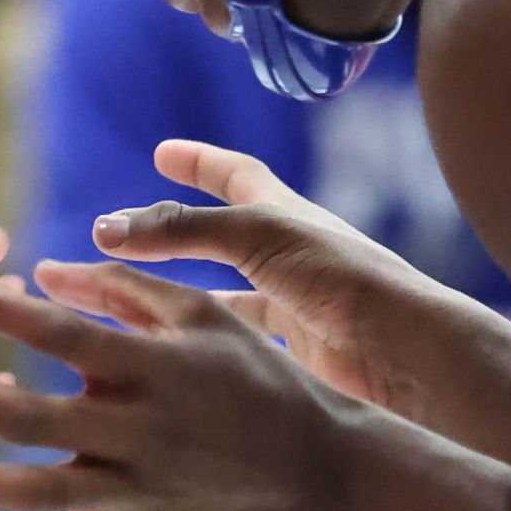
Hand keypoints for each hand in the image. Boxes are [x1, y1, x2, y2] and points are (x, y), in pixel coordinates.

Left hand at [0, 270, 351, 510]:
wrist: (322, 475)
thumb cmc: (257, 381)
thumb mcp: (206, 318)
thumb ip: (126, 289)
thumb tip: (46, 268)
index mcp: (151, 370)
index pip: (60, 336)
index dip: (0, 312)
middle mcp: (137, 433)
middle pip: (28, 417)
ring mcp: (136, 492)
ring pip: (34, 493)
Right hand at [89, 139, 510, 423]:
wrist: (404, 356)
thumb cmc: (341, 280)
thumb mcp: (254, 235)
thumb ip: (181, 229)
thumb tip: (106, 228)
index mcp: (284, 215)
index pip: (235, 176)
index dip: (200, 162)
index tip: (166, 152)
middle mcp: (288, 257)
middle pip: (223, 237)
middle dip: (177, 234)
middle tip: (131, 234)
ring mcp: (292, 308)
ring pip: (222, 298)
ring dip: (180, 297)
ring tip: (130, 303)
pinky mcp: (294, 358)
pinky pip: (234, 344)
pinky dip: (202, 344)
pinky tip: (174, 356)